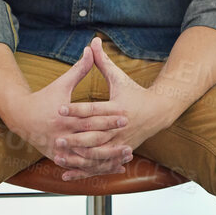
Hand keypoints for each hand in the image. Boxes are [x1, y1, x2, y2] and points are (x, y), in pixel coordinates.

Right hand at [2, 45, 129, 176]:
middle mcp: (61, 135)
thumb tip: (90, 48)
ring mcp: (59, 148)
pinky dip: (98, 167)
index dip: (107, 117)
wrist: (19, 117)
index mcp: (63, 117)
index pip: (88, 118)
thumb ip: (79, 69)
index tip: (125, 115)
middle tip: (130, 136)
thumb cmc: (43, 98)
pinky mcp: (58, 157)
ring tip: (127, 153)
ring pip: (87, 156)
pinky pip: (81, 165)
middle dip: (111, 138)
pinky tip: (115, 167)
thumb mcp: (61, 84)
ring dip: (108, 157)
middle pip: (89, 138)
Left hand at [53, 37, 179, 180]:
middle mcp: (120, 128)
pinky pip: (99, 165)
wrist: (159, 112)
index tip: (59, 109)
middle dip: (75, 137)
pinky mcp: (119, 153)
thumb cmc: (134, 93)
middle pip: (95, 135)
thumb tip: (92, 41)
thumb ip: (102, 62)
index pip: (94, 110)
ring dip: (79, 156)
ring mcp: (120, 143)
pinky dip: (84, 170)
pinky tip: (66, 173)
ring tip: (60, 154)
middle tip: (56, 137)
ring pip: (97, 154)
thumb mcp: (119, 77)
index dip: (76, 109)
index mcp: (118, 108)